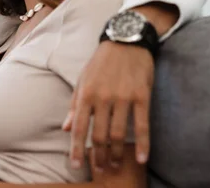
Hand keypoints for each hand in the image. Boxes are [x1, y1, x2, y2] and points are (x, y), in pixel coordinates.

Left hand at [63, 41, 153, 170]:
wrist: (126, 40)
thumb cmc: (102, 61)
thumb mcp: (83, 79)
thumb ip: (75, 105)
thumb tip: (66, 128)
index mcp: (86, 94)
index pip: (79, 128)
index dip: (76, 150)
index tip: (76, 166)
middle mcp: (103, 98)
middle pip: (99, 135)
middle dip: (98, 156)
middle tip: (101, 169)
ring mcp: (123, 98)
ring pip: (118, 134)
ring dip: (117, 154)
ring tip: (116, 165)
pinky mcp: (141, 96)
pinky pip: (142, 125)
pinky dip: (143, 144)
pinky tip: (141, 159)